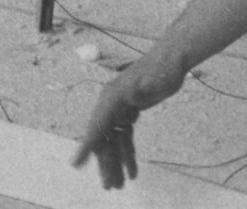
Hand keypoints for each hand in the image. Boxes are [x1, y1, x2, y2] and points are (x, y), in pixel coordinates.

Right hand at [69, 54, 185, 189]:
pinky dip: (127, 154)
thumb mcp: (153, 80)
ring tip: (121, 185)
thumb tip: (133, 93)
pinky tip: (132, 170)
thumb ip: (143, 88)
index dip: (86, 147)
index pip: (96, 127)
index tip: (76, 164)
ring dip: (116, 163)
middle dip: (106, 164)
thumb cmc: (162, 69)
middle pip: (103, 139)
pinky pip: (124, 137)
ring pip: (113, 141)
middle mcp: (110, 104)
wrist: (170, 60)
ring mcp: (119, 108)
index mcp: (111, 98)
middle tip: (110, 187)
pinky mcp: (130, 111)